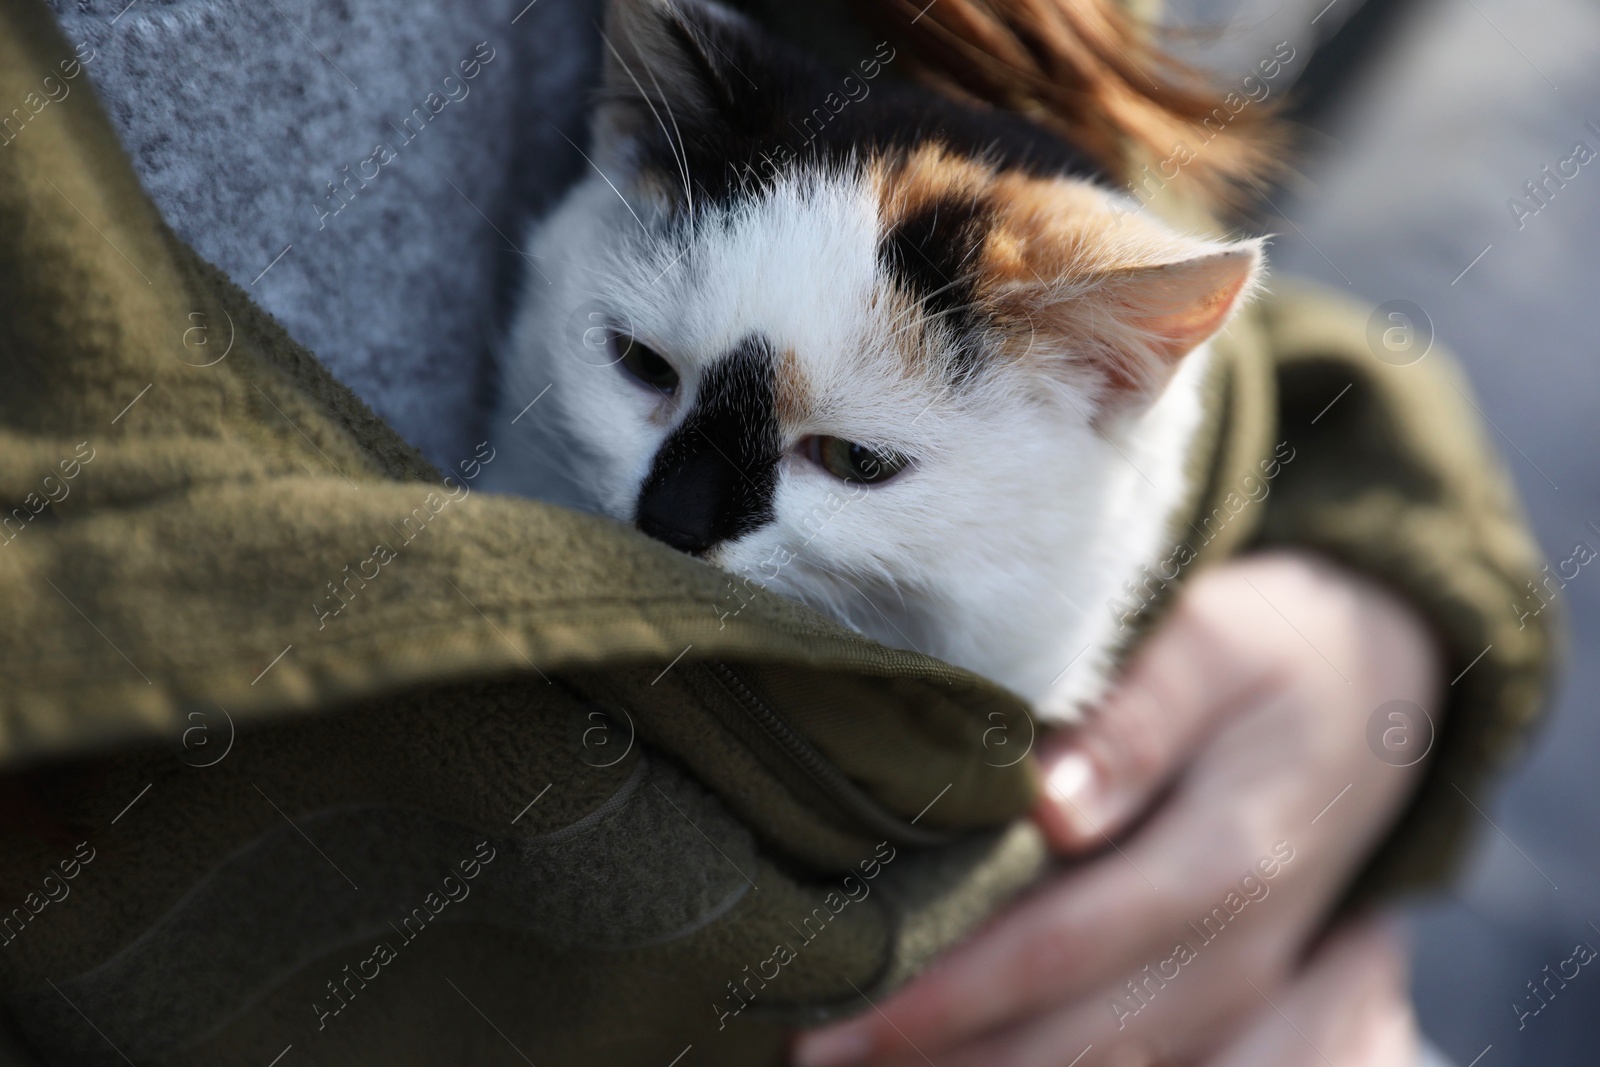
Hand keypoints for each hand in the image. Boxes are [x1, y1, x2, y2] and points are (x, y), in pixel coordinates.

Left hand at [792, 550, 1443, 1065]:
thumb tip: (1049, 805)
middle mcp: (1241, 947)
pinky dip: (1052, 1063)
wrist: (1383, 682)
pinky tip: (968, 1054)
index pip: (1063, 948)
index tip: (842, 1021)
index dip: (950, 996)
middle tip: (815, 1052)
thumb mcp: (1214, 644)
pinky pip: (1144, 1057)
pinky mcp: (1236, 988)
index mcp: (1228, 857)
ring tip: (869, 1063)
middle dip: (943, 1061)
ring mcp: (1245, 980)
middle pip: (1080, 1038)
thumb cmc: (1276, 646)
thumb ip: (1135, 722)